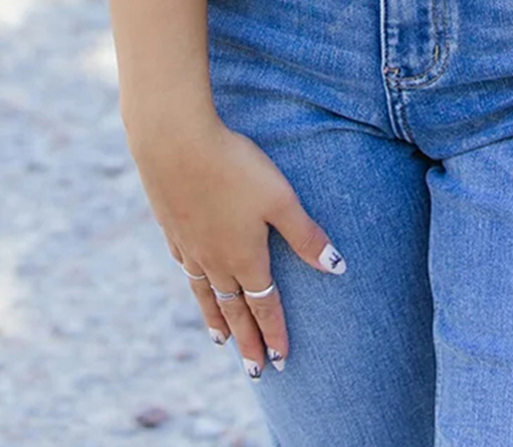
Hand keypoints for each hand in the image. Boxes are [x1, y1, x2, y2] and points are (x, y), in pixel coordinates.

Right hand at [130, 113, 345, 375]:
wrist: (174, 144)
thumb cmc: (235, 167)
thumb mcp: (280, 198)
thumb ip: (306, 235)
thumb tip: (336, 268)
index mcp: (245, 256)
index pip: (264, 305)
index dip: (275, 333)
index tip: (283, 361)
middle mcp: (215, 260)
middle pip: (234, 310)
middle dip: (247, 341)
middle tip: (256, 372)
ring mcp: (190, 246)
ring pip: (206, 294)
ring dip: (216, 320)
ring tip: (221, 341)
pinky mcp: (172, 227)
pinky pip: (186, 268)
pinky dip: (194, 285)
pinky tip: (195, 281)